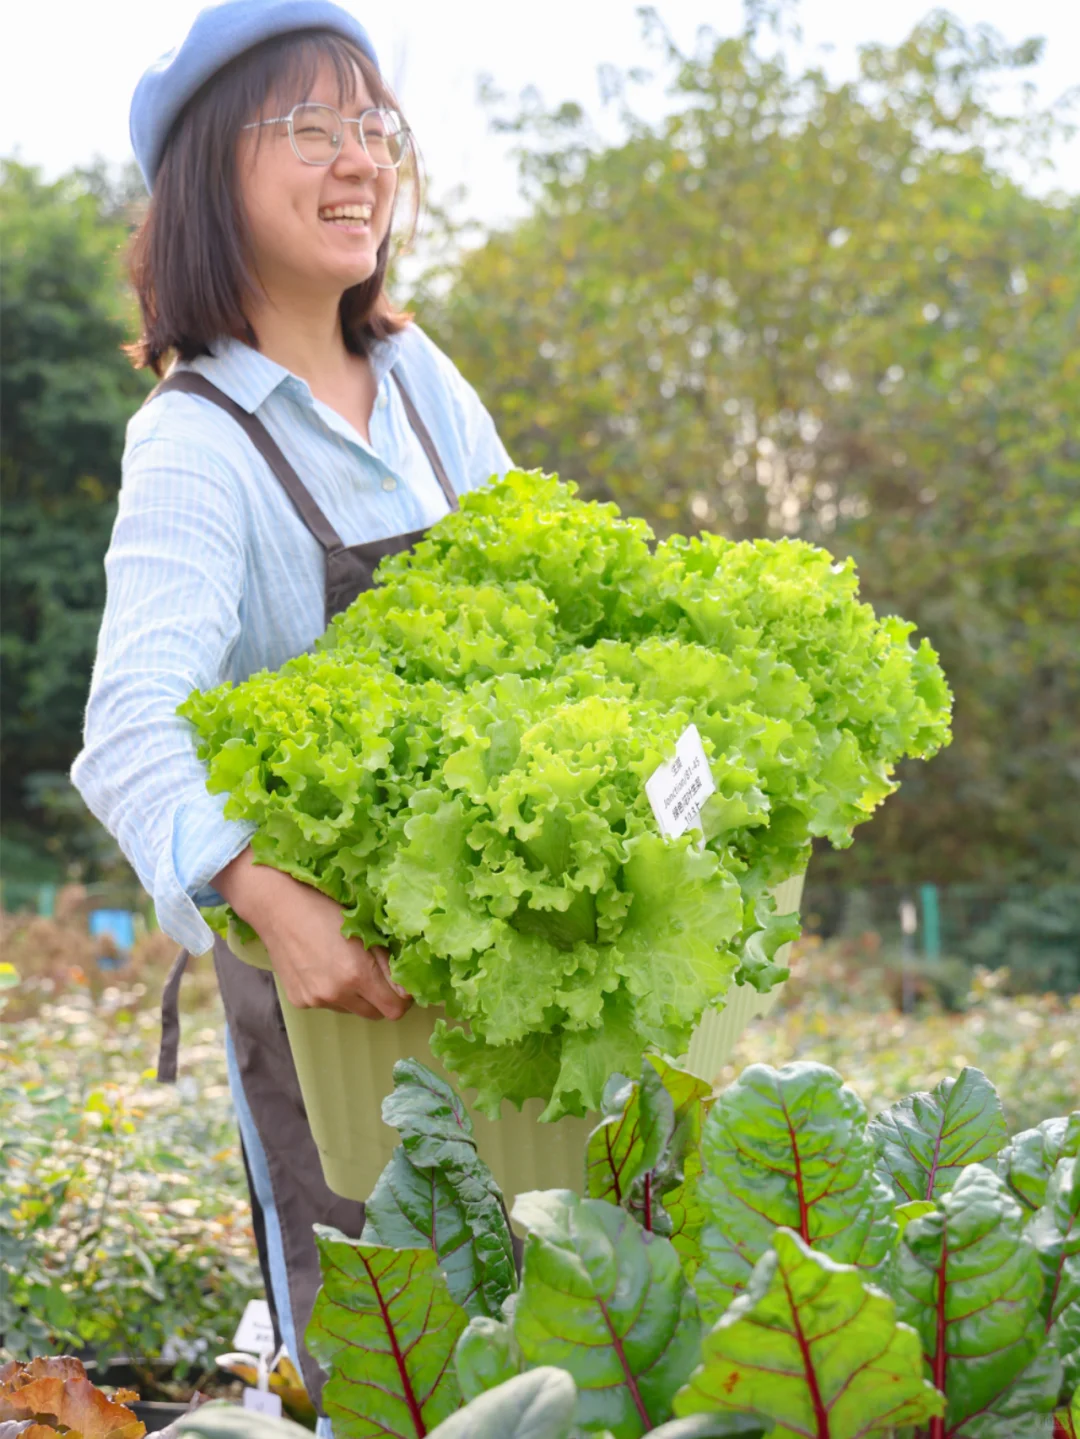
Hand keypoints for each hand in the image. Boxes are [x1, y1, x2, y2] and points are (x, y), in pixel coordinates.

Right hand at [214, 846, 410, 1019]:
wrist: (278, 907)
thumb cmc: (325, 908)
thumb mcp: (365, 929)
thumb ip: (388, 963)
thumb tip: (407, 989)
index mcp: (357, 973)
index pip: (395, 1008)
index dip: (403, 998)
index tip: (402, 984)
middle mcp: (336, 993)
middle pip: (377, 1015)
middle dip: (383, 999)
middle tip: (378, 975)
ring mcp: (316, 1000)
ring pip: (353, 1010)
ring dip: (359, 997)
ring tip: (348, 967)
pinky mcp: (300, 1002)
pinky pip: (330, 1006)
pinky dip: (336, 994)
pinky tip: (326, 968)